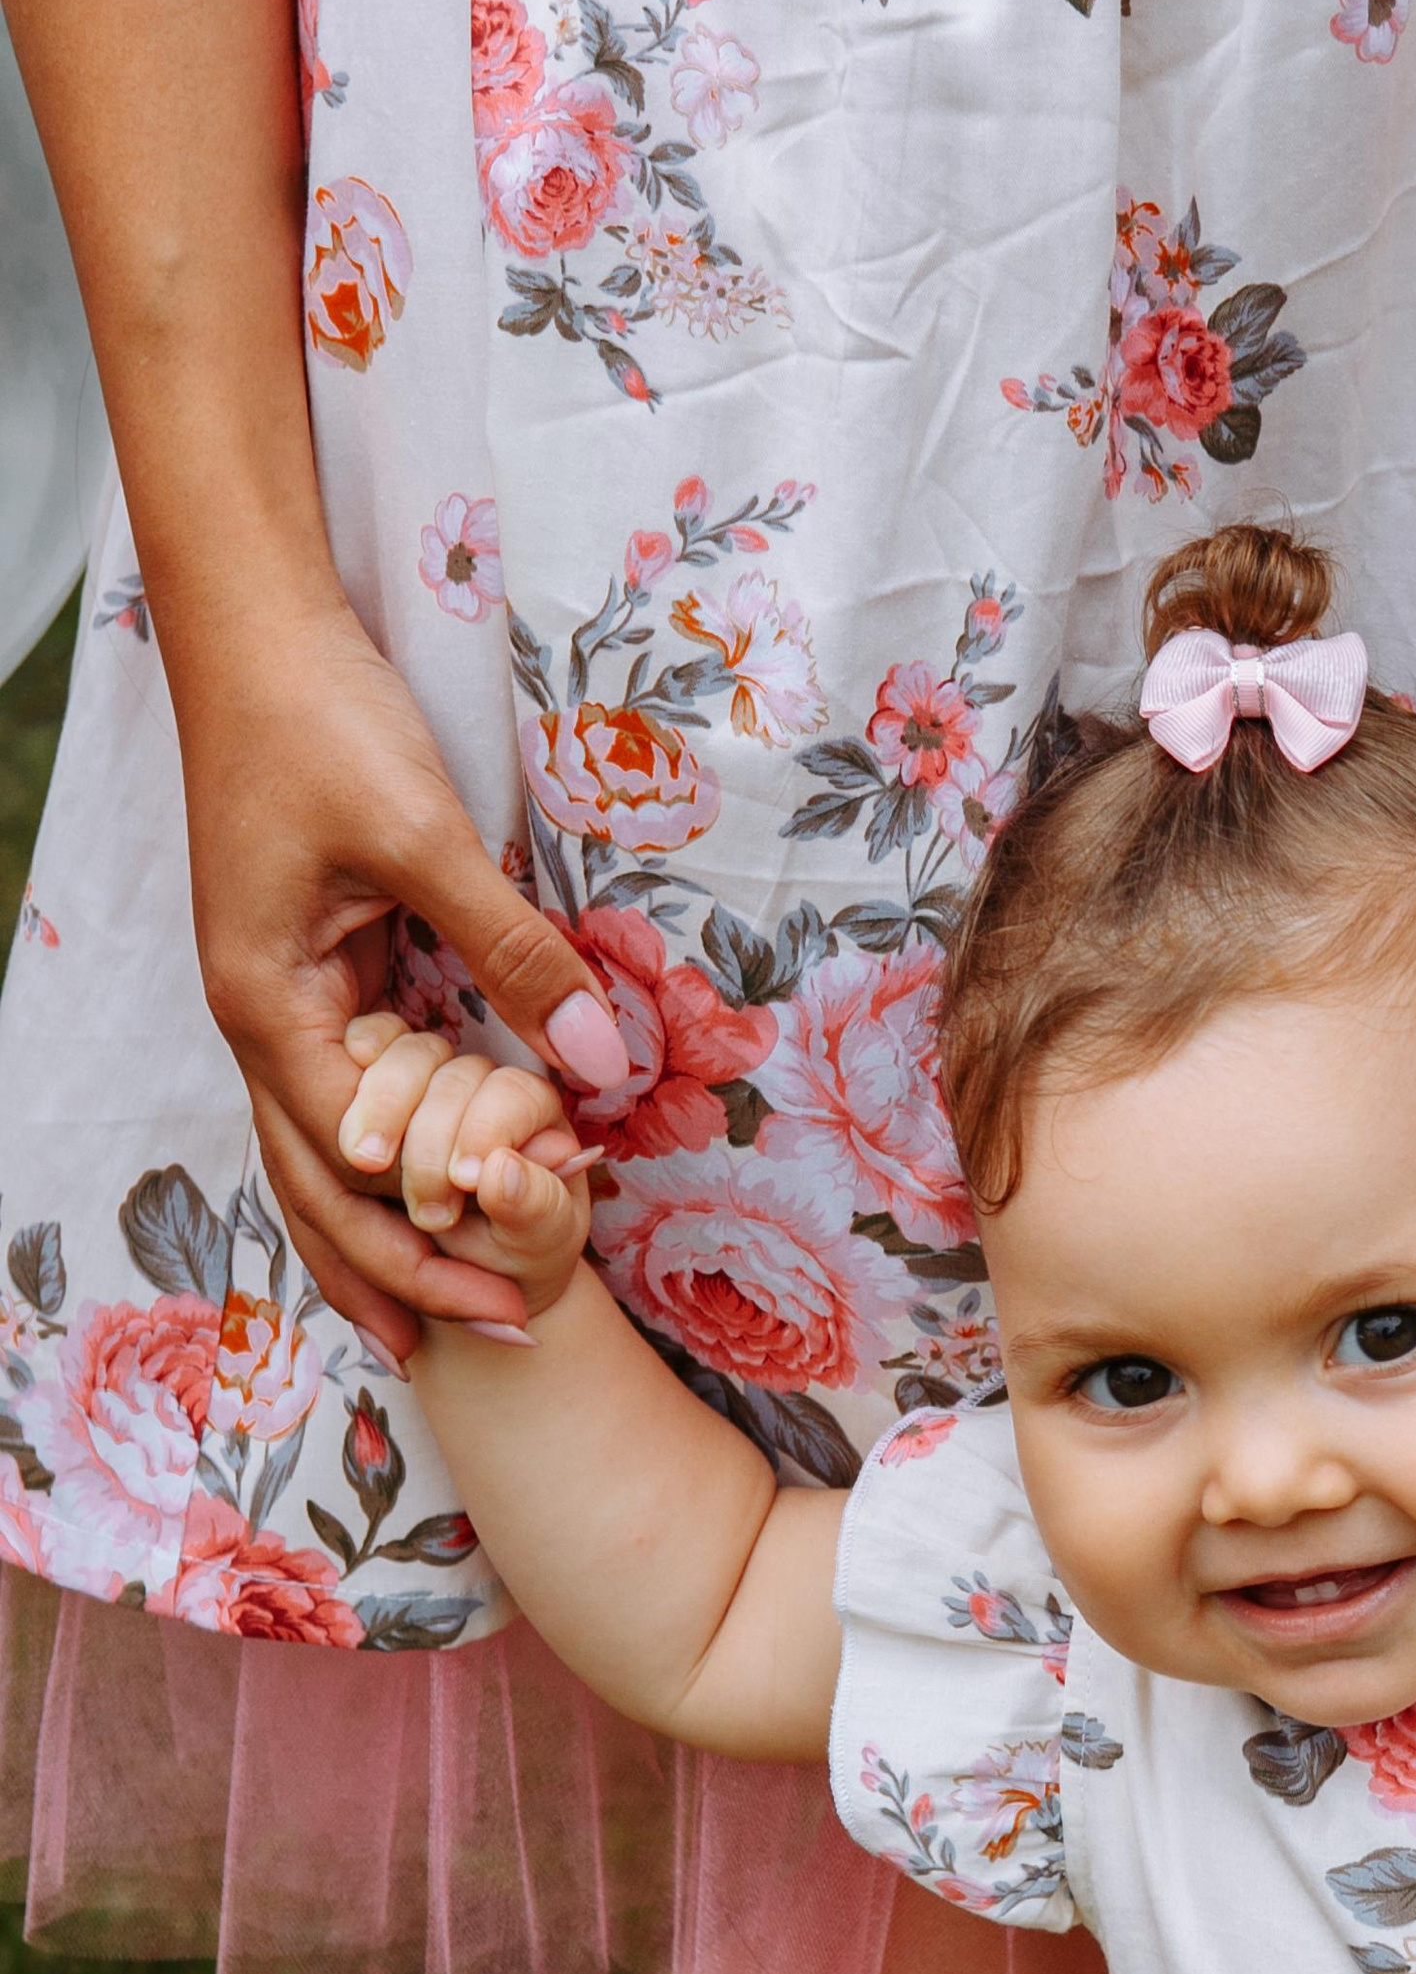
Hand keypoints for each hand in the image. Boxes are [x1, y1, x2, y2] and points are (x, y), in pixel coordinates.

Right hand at [177, 598, 627, 1356]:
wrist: (256, 633)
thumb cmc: (322, 725)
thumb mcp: (428, 841)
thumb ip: (514, 952)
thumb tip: (601, 1062)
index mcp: (269, 1006)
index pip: (356, 1158)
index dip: (441, 1224)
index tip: (522, 1279)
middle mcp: (263, 1023)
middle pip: (324, 1188)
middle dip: (406, 1274)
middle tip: (502, 1340)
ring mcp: (283, 1003)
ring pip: (327, 1155)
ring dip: (389, 1238)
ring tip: (451, 1319)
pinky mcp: (317, 973)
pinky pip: (353, 1094)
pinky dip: (395, 1161)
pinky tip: (442, 1198)